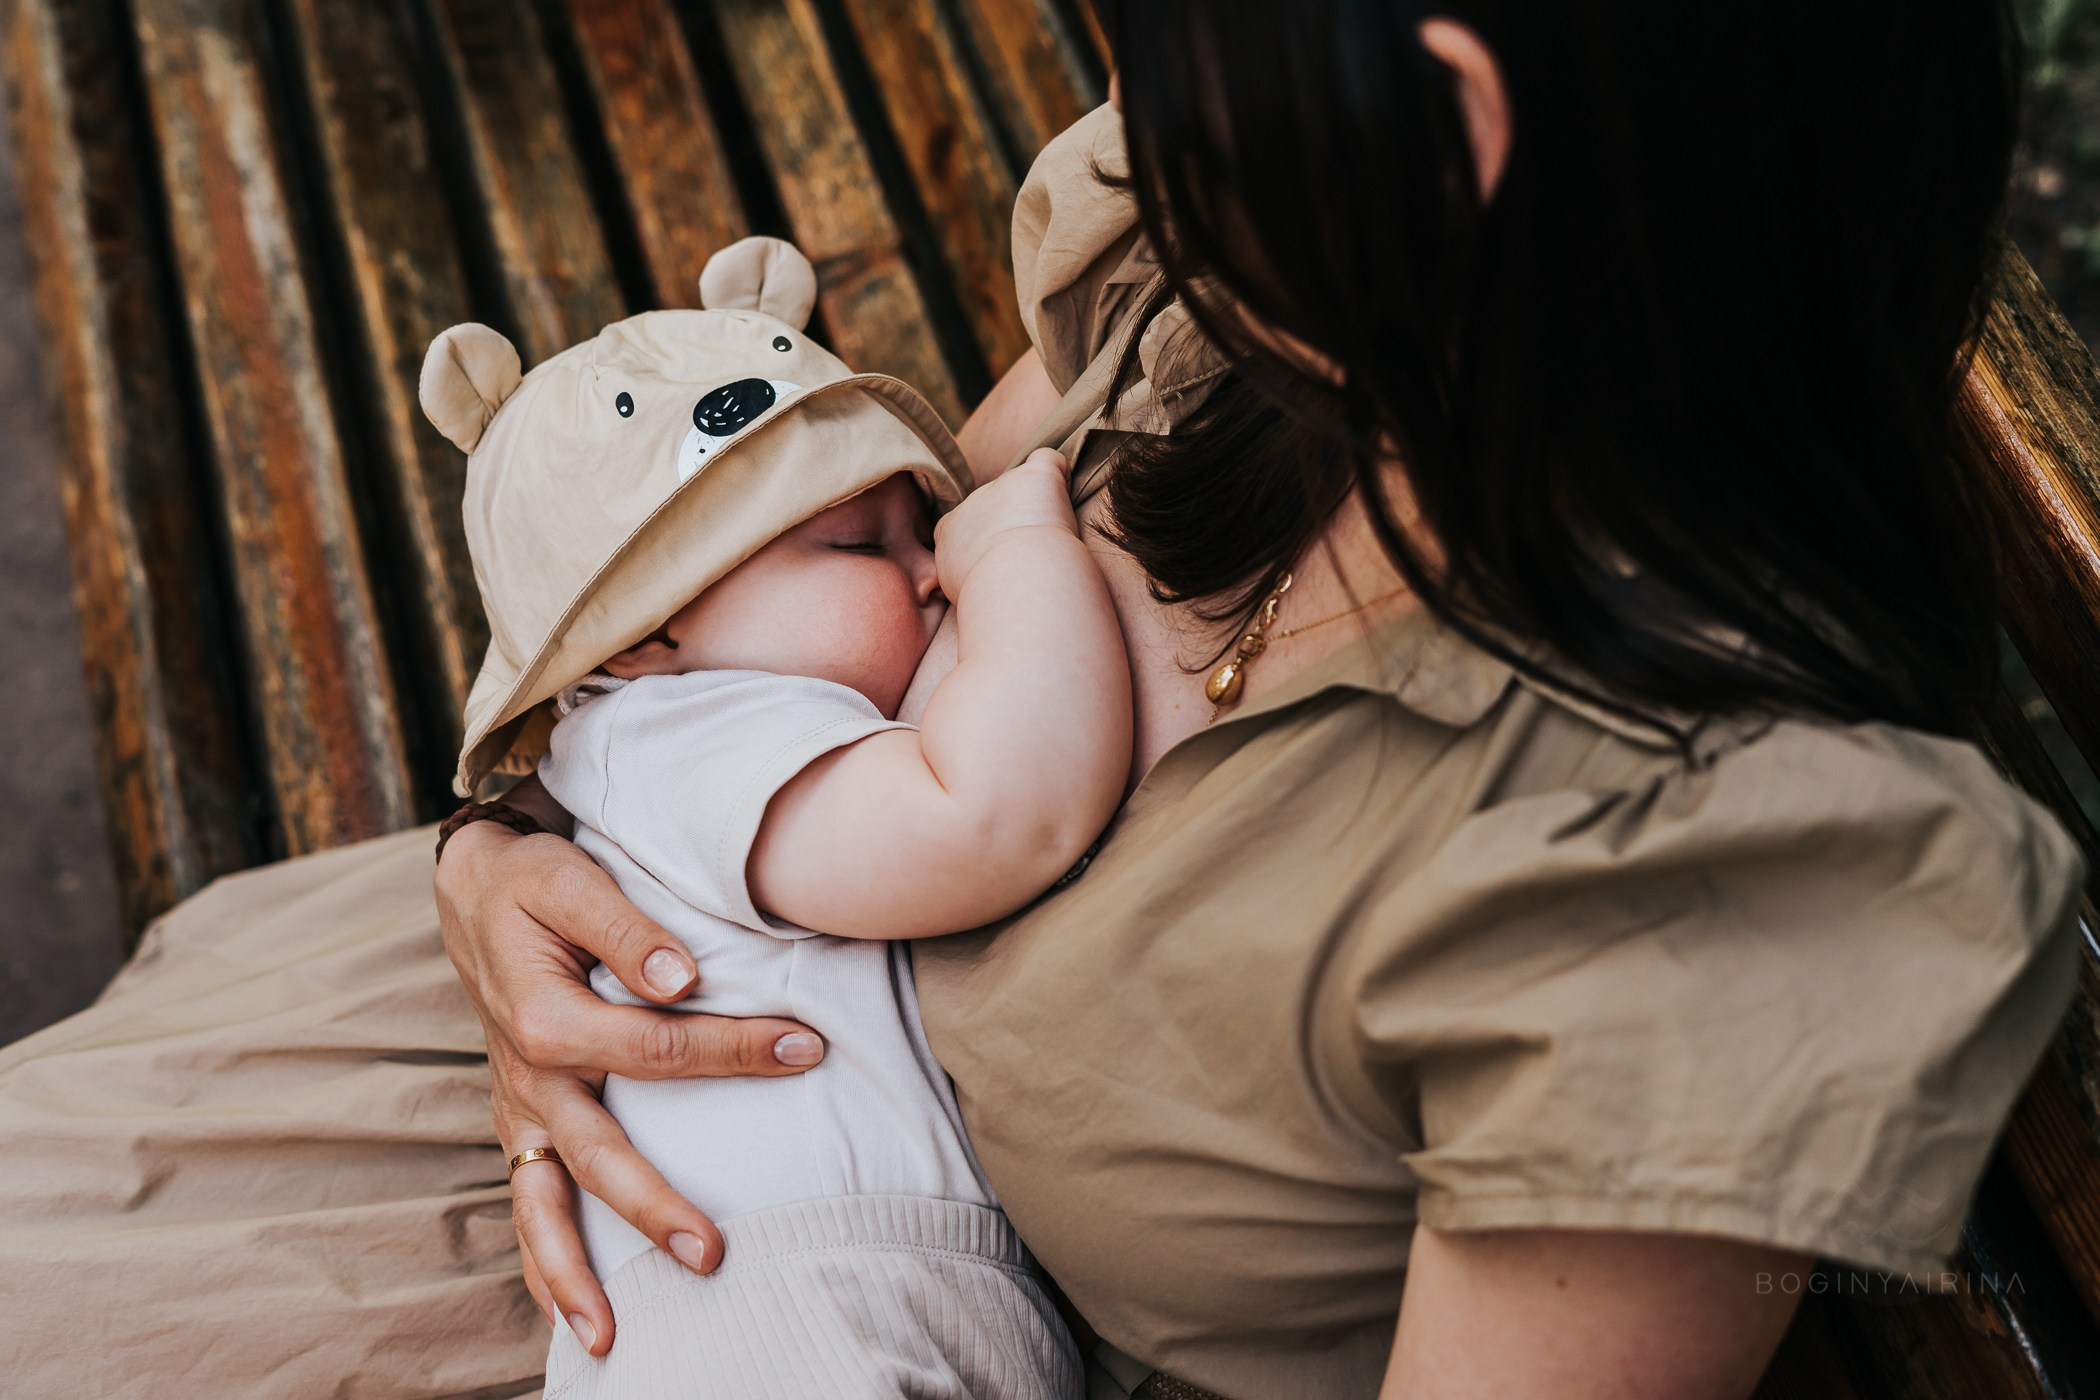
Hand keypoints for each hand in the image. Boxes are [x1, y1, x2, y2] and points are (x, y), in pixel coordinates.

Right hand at [435, 816, 827, 1355]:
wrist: (474, 892)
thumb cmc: (533, 884)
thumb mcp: (572, 881)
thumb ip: (626, 929)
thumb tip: (684, 979)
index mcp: (546, 1018)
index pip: (657, 1048)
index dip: (738, 1048)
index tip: (808, 1045)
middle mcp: (530, 1077)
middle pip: (599, 1156)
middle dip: (653, 1210)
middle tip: (712, 1255)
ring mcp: (523, 1109)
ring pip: (543, 1206)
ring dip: (574, 1274)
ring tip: (608, 1339)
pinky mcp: (524, 1123)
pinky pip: (528, 1204)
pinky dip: (544, 1263)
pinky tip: (572, 1317)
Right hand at [934, 447, 1075, 595]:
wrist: (1018, 581)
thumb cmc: (995, 598)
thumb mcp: (961, 595)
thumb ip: (965, 576)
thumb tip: (978, 573)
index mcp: (948, 534)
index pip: (963, 530)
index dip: (985, 544)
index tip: (1003, 566)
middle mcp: (970, 506)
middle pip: (992, 510)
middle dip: (1012, 528)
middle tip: (1032, 560)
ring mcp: (1002, 487)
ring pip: (1021, 492)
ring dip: (1037, 512)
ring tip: (1052, 542)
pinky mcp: (1035, 477)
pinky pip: (1048, 462)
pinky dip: (1060, 475)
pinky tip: (1065, 498)